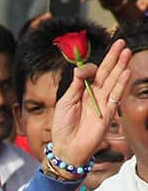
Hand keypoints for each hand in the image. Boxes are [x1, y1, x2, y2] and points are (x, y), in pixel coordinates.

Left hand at [51, 39, 131, 166]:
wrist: (66, 148)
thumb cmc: (63, 126)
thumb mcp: (65, 102)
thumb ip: (75, 84)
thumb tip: (81, 69)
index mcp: (82, 92)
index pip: (92, 73)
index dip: (92, 67)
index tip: (85, 69)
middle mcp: (95, 96)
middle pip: (107, 73)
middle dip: (114, 58)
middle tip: (121, 43)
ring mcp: (103, 104)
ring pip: (113, 82)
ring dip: (120, 67)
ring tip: (127, 52)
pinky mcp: (108, 114)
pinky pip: (116, 97)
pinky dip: (121, 85)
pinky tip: (126, 73)